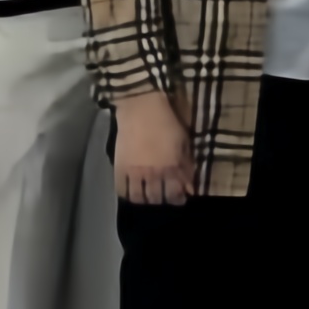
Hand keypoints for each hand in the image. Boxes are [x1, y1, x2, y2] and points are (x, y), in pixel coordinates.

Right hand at [113, 88, 196, 207]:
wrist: (141, 109)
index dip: (178, 199)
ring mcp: (134, 172)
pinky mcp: (119, 167)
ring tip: (147, 195)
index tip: (180, 197)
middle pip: (156, 198)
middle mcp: (152, 174)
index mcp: (170, 168)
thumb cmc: (168, 123)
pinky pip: (121, 189)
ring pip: (138, 197)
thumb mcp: (184, 143)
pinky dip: (127, 194)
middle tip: (163, 195)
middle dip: (161, 199)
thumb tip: (190, 186)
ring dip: (144, 199)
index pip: (174, 194)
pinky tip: (132, 191)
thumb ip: (186, 166)